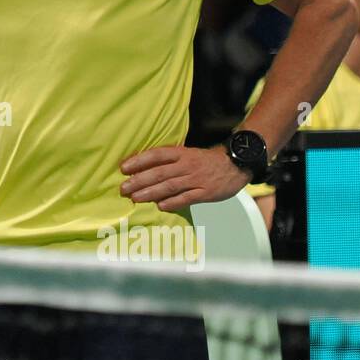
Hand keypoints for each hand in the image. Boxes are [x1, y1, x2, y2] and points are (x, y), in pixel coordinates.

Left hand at [119, 145, 247, 212]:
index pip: (156, 155)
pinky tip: (160, 206)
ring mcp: (197, 179)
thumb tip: (143, 171)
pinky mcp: (206, 192)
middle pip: (159, 172)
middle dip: (139, 180)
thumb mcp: (187, 154)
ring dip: (150, 192)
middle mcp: (187, 165)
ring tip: (135, 198)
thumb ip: (169, 162)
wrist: (236, 164)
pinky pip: (187, 198)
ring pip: (170, 186)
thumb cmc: (206, 161)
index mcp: (181, 153)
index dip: (139, 161)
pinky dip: (173, 202)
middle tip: (123, 188)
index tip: (123, 168)